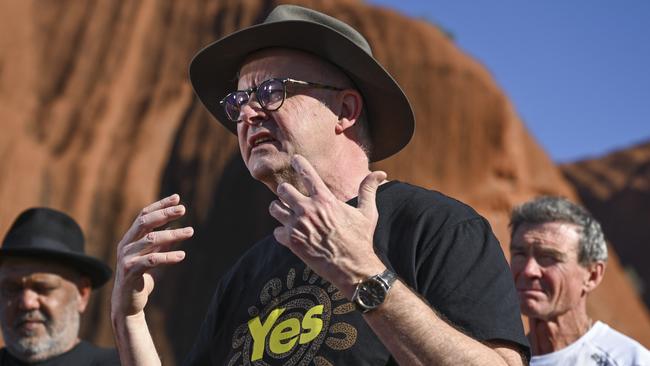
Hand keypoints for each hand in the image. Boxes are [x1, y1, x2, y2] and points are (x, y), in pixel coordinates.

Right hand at [111, 194, 192, 317]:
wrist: (127, 303)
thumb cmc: (140, 277)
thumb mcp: (152, 256)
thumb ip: (160, 242)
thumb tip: (175, 228)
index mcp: (130, 238)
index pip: (144, 215)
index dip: (160, 205)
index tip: (177, 198)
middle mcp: (126, 244)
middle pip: (144, 222)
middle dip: (164, 214)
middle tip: (183, 209)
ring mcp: (126, 257)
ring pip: (150, 240)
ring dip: (172, 234)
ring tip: (190, 232)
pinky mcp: (130, 272)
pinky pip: (151, 260)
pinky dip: (168, 256)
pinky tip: (182, 255)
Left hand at [269, 155, 386, 298]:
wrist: (352, 268)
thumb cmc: (361, 239)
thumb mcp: (367, 212)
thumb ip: (369, 190)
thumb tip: (381, 173)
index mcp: (325, 200)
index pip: (306, 174)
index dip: (299, 163)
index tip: (295, 159)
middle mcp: (308, 210)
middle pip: (283, 190)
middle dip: (286, 192)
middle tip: (290, 196)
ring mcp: (298, 226)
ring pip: (275, 209)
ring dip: (280, 210)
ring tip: (287, 214)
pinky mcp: (292, 242)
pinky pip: (276, 231)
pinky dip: (282, 233)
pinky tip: (291, 235)